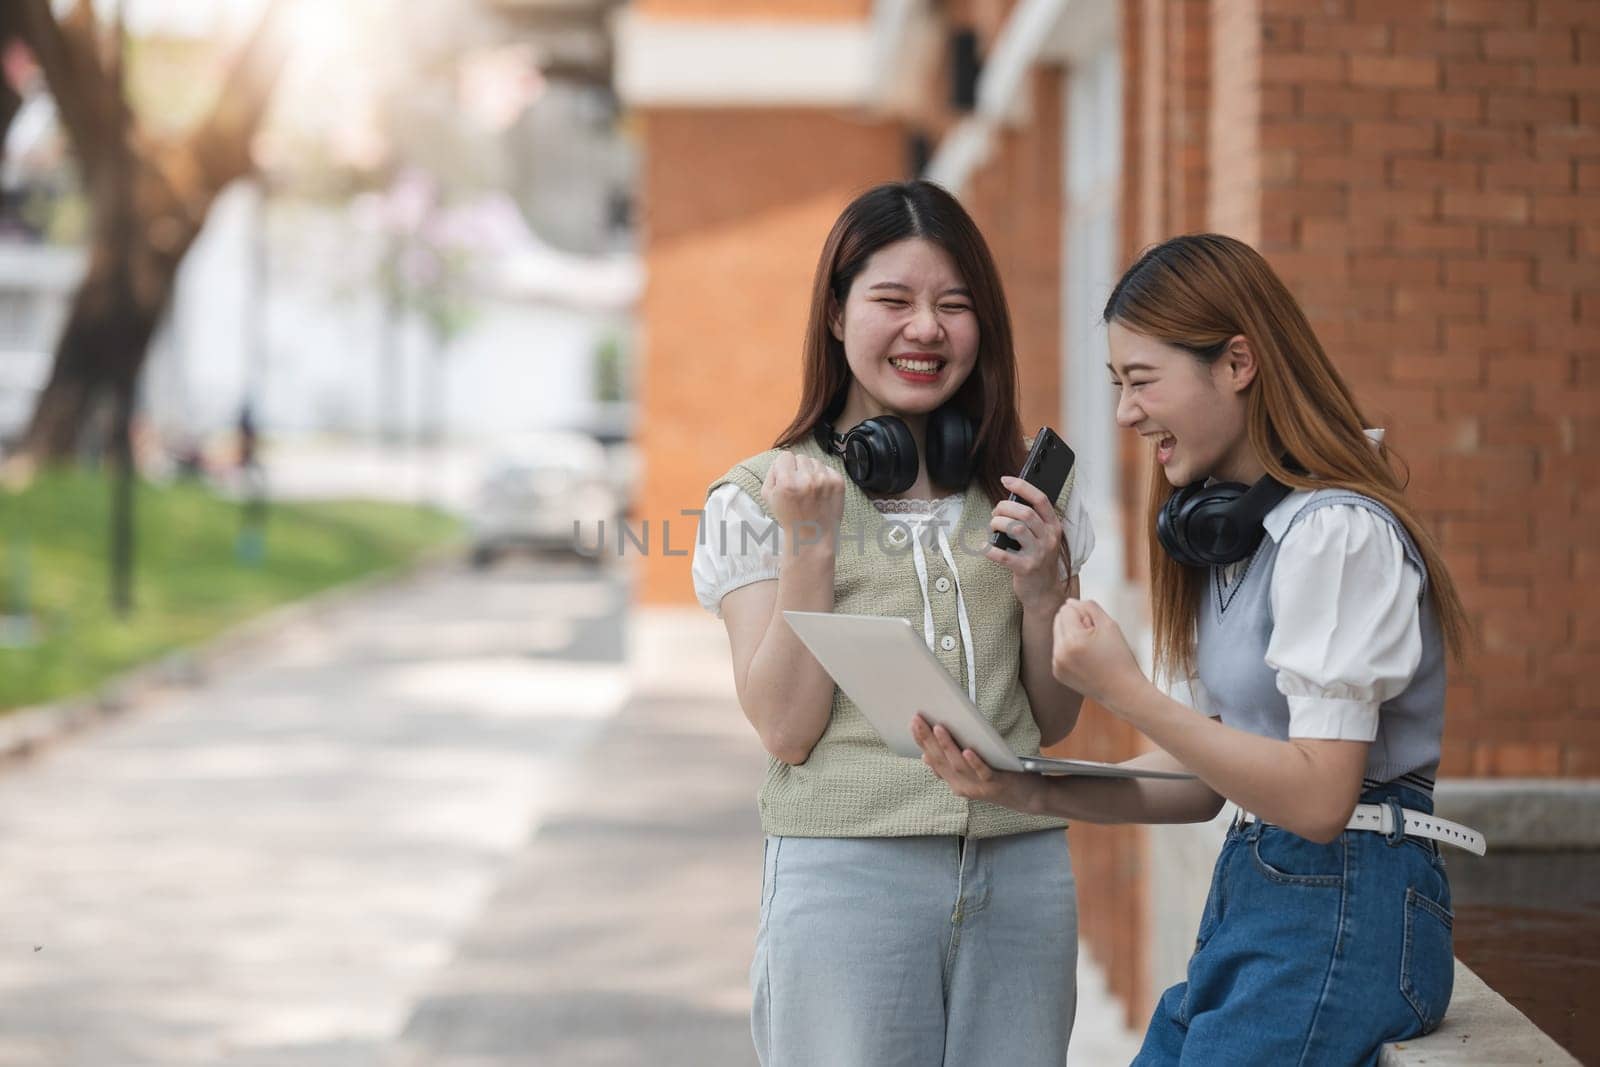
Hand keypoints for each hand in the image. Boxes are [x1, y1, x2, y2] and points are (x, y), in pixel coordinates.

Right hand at [760, 451, 844, 556]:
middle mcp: (807, 479)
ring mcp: (825, 480)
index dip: (784, 467)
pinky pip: (827, 468)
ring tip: (810, 490)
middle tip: (799, 486)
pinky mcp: (838, 482)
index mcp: (787, 483)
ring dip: (811, 472)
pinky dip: (823, 477)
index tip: (786, 479)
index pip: (785, 456)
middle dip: (798, 469)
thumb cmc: (789, 517)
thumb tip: (780, 461)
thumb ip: (771, 474)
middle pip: (801, 457)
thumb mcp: (768, 497)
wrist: (813, 535)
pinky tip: (820, 492)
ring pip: (815, 461)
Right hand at [911, 714, 1039, 812]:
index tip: (912, 723)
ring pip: (958, 766)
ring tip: (938, 728)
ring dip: (947, 747)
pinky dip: (974, 762)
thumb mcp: (971, 774)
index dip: (921, 742)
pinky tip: (968, 750)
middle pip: (941, 761)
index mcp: (954, 781)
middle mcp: (962, 786)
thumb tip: (925, 757)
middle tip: (918, 720)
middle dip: (927, 740)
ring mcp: (978, 786)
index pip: (933, 759)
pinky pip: (983, 772)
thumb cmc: (999, 780)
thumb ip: (951, 766)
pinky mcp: (996, 783)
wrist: (1028, 798)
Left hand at [986, 475, 1067, 611]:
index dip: (1022, 487)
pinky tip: (984, 546)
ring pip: (1015, 528)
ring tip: (992, 527)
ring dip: (998, 523)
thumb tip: (1009, 501)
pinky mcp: (1025, 568)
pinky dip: (989, 549)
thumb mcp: (1043, 538)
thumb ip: (1033, 521)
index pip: (1041, 499)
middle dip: (1004, 508)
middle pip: (1025, 512)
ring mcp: (1038, 554)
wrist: (1045, 592)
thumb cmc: (1039, 560)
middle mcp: (1049, 538)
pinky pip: (1003, 555)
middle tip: (995, 513)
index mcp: (1054, 527)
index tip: (1006, 480)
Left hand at [1050, 599, 1147, 711]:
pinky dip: (1069, 649)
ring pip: (1057, 634)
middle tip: (1094, 638)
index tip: (1096, 628)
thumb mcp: (1110, 625)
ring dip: (1071, 635)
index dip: (1084, 614)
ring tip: (1091, 649)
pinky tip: (1086, 659)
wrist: (1122, 690)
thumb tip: (1070, 602)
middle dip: (1075, 622)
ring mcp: (1056, 664)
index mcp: (1072, 640)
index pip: (1067, 609)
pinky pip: (1058, 650)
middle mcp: (1059, 653)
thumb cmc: (1119, 658)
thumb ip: (1089, 607)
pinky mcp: (1057, 673)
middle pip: (1058, 620)